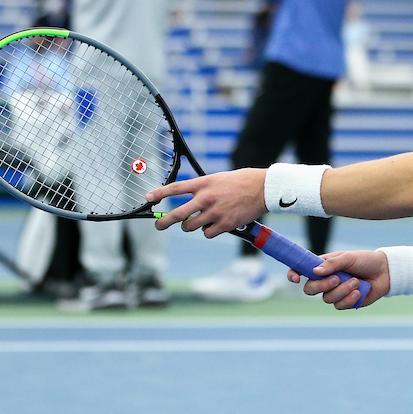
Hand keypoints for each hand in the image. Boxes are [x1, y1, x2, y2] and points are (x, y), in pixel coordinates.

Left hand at [148, 168, 266, 237]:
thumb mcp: (219, 179)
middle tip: (158, 225)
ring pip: (191, 227)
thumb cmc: (243, 182)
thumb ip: (204, 189)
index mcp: (204, 183)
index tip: (148, 197)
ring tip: (197, 223)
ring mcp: (214, 213)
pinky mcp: (225, 224)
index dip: (159, 193)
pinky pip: (207, 234)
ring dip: (191, 227)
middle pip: (177, 213)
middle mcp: (206, 198)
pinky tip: (217, 225)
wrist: (263, 189)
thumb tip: (192, 202)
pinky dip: (209, 232)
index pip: (175, 188)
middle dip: (164, 221)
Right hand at [294, 250, 390, 309]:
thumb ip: (333, 263)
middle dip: (321, 286)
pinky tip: (359, 292)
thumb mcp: (349, 257)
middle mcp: (326, 281)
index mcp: (323, 266)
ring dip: (342, 291)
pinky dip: (349, 299)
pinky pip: (340, 306)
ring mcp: (335, 293)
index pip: (302, 270)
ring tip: (356, 282)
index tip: (296, 278)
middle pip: (310, 289)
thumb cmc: (366, 261)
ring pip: (327, 299)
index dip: (294, 274)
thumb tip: (315, 271)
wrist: (385, 272)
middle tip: (336, 279)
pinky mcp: (346, 303)